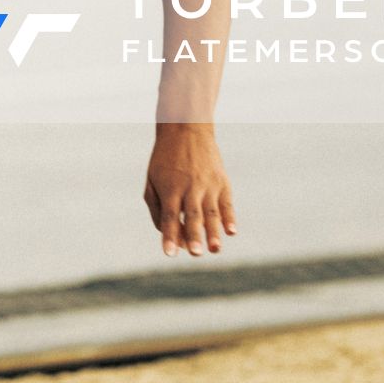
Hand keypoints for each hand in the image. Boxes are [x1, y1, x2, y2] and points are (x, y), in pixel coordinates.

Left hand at [144, 125, 235, 256]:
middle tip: (196, 253)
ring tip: (214, 249)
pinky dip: (230, 218)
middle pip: (191, 215)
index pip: (168, 216)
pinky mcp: (221, 182)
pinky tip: (231, 231)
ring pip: (211, 212)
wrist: (186, 128)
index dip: (169, 236)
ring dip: (213, 232)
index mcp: (169, 188)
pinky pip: (227, 203)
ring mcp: (207, 184)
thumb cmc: (165, 160)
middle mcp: (189, 187)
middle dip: (193, 235)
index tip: (169, 254)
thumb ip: (156, 208)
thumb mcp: (152, 180)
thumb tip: (168, 234)